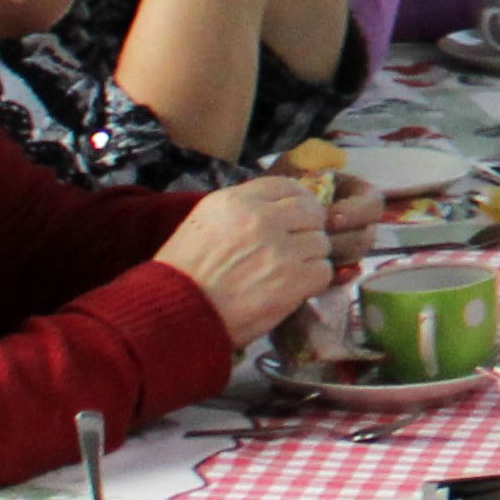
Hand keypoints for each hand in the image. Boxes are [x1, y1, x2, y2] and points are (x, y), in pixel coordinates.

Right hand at [156, 171, 339, 345]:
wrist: (177, 314)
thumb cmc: (181, 276)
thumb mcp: (202, 224)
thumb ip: (238, 211)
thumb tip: (274, 210)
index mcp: (235, 200)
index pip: (284, 185)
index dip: (297, 200)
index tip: (297, 215)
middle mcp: (261, 218)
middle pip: (310, 211)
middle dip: (308, 228)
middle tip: (298, 246)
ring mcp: (279, 248)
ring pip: (320, 242)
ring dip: (310, 258)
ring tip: (292, 272)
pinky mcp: (292, 280)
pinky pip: (323, 271)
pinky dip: (314, 281)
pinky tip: (296, 288)